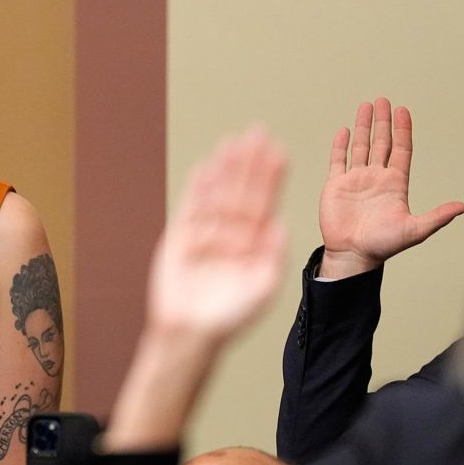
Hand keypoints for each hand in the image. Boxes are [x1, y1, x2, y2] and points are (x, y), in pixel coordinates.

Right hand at [106, 129, 287, 451]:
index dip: (272, 177)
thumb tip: (281, 225)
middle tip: (257, 133)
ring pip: (217, 194)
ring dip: (225, 169)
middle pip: (242, 190)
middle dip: (250, 163)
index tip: (280, 152)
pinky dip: (197, 189)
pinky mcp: (181, 238)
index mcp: (255, 244)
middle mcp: (232, 234)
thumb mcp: (263, 288)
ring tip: (231, 143)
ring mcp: (206, 234)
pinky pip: (191, 207)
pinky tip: (205, 168)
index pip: (265, 202)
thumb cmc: (230, 317)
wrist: (191, 331)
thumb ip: (272, 257)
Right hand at [318, 98, 463, 278]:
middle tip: (383, 100)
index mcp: (395, 183)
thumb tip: (463, 207)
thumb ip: (437, 216)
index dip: (403, 130)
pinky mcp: (336, 185)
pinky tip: (343, 131)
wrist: (352, 254)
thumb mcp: (415, 230)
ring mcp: (355, 180)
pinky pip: (338, 160)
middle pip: (381, 142)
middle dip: (382, 121)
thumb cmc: (383, 245)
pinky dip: (340, 145)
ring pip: (360, 146)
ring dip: (362, 126)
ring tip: (365, 107)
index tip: (402, 110)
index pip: (401, 149)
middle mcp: (376, 177)